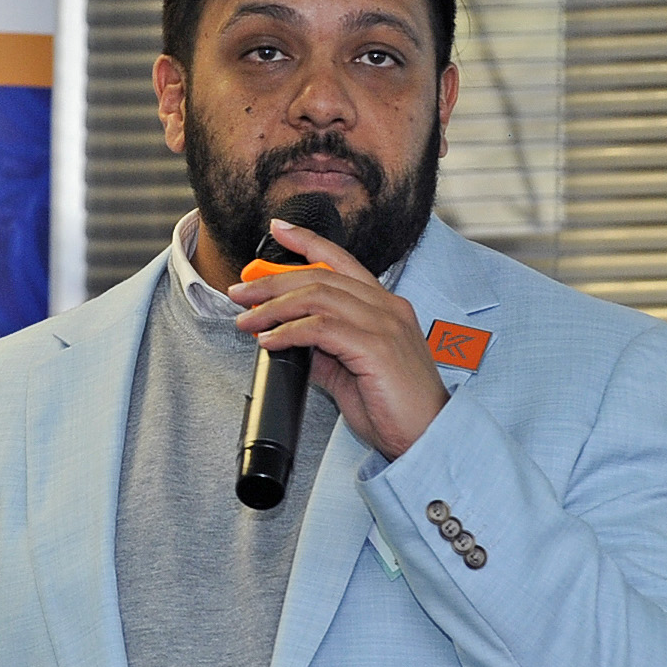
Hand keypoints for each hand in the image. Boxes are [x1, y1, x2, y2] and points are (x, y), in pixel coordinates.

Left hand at [226, 218, 448, 459]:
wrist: (426, 437)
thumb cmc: (393, 408)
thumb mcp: (350, 371)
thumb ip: (324, 349)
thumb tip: (287, 338)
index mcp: (385, 306)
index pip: (342, 261)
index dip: (309, 241)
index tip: (278, 229)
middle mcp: (387, 307)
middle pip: (321, 276)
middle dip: (273, 280)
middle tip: (240, 292)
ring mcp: (384, 324)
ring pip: (318, 297)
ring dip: (274, 306)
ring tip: (247, 319)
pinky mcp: (376, 347)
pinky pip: (322, 328)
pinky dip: (290, 331)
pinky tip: (269, 340)